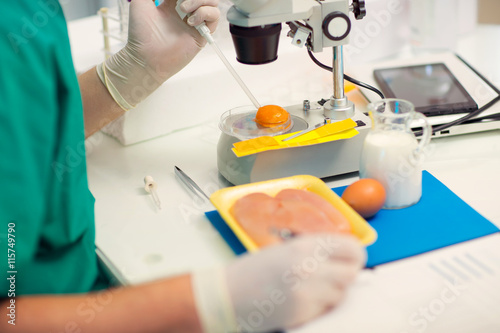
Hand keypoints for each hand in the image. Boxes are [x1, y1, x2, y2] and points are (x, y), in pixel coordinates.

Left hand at [97, 0, 219, 109]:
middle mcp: (186, 12)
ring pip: (212, 2)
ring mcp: (195, 23)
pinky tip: (191, 20)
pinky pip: (214, 17)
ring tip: (184, 9)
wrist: (145, 56)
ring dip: (200, 0)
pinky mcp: (202, 35)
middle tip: (181, 2)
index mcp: (172, 4)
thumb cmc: (140, 33)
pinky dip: (205, 13)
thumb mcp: (140, 3)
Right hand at [192, 234, 365, 332]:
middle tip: (331, 278)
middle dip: (344, 276)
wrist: (227, 296)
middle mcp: (309, 265)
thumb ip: (314, 252)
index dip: (353, 256)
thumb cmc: (250, 273)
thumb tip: (340, 258)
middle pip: (352, 272)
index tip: (349, 260)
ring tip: (310, 290)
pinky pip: (324, 309)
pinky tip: (299, 301)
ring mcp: (308, 290)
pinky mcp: (303, 312)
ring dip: (331, 293)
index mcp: (304, 245)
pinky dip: (318, 307)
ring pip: (340, 293)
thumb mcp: (284, 251)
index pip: (352, 248)